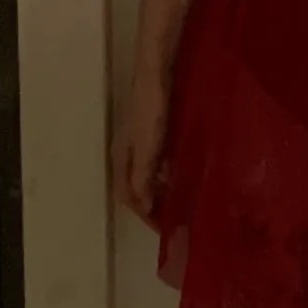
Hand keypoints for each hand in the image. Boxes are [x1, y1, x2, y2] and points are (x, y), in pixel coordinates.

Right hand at [113, 69, 171, 222]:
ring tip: (183, 204)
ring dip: (163, 192)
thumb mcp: (147, 149)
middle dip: (154, 207)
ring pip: (150, 177)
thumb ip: (143, 178)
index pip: (129, 197)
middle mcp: (128, 155)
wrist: (157, 76)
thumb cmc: (151, 113)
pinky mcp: (155, 133)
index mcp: (122, 160)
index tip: (166, 231)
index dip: (146, 215)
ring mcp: (141, 143)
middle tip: (177, 222)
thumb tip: (143, 207)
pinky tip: (185, 176)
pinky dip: (170, 175)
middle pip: (137, 189)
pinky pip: (160, 163)